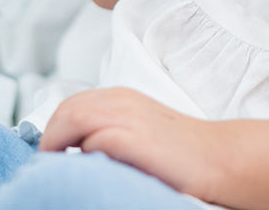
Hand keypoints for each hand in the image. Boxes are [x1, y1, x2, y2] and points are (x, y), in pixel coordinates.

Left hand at [39, 88, 224, 200]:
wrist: (219, 159)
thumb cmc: (182, 153)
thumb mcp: (141, 129)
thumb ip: (111, 129)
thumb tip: (78, 148)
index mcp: (121, 97)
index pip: (71, 104)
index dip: (56, 128)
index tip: (52, 152)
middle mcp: (121, 100)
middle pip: (67, 110)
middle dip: (51, 137)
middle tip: (48, 164)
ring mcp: (127, 116)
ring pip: (73, 119)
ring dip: (58, 145)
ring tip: (57, 168)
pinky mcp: (133, 137)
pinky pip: (93, 141)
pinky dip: (83, 155)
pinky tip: (85, 171)